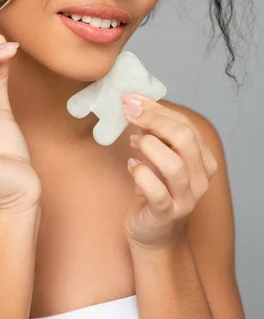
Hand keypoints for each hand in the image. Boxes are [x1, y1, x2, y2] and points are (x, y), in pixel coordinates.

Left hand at [120, 94, 217, 250]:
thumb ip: (155, 133)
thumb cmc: (155, 187)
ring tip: (132, 143)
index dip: (158, 109)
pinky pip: (156, 191)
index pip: (186, 124)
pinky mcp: (167, 214)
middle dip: (153, 120)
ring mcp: (187, 198)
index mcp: (203, 158)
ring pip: (174, 165)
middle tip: (128, 112)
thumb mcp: (158, 156)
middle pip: (184, 139)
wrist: (152, 233)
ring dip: (148, 146)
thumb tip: (135, 103)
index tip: (131, 99)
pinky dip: (141, 174)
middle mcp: (201, 178)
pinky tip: (132, 165)